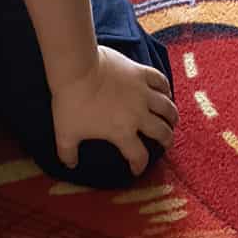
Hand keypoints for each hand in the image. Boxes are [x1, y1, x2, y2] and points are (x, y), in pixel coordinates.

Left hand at [49, 47, 176, 176]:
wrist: (77, 68)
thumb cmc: (72, 102)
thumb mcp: (65, 133)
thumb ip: (68, 152)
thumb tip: (70, 165)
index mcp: (122, 132)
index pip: (138, 155)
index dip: (140, 165)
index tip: (138, 169)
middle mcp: (138, 115)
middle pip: (161, 131)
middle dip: (166, 140)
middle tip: (166, 142)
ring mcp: (142, 92)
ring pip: (166, 107)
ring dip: (172, 116)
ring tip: (173, 120)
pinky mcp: (141, 73)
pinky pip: (161, 81)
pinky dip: (166, 88)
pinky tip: (166, 92)